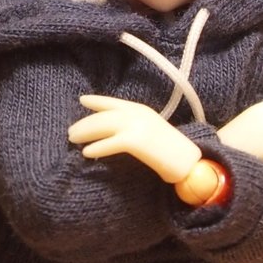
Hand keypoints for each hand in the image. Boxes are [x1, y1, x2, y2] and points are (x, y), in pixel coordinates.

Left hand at [68, 94, 201, 182]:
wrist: (192, 163)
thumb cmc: (173, 152)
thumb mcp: (152, 132)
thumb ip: (135, 128)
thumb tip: (115, 133)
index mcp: (142, 110)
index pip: (113, 103)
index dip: (97, 101)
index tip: (82, 100)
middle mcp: (138, 114)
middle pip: (104, 115)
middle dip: (85, 122)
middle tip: (71, 132)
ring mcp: (138, 125)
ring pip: (103, 126)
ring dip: (86, 132)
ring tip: (73, 140)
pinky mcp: (137, 141)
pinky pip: (111, 143)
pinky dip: (97, 147)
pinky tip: (86, 153)